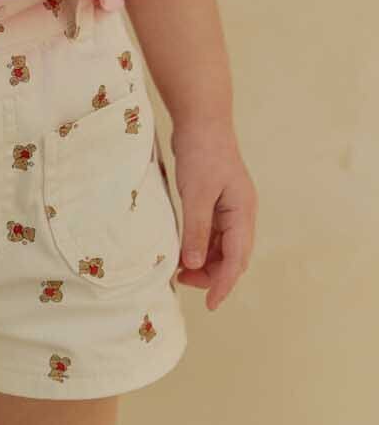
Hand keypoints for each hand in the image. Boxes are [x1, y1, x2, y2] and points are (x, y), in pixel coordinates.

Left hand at [169, 119, 256, 311]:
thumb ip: (196, 230)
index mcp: (243, 212)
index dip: (224, 284)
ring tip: (181, 273)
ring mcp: (229, 209)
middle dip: (213, 276)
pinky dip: (200, 249)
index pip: (237, 258)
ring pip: (222, 248)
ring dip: (206, 264)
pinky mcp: (216, 204)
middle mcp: (241, 214)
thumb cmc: (202, 153)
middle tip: (185, 284)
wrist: (201, 120)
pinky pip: (212, 236)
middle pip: (233, 257)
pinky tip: (183, 255)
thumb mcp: (196, 194)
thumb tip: (193, 264)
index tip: (211, 304)